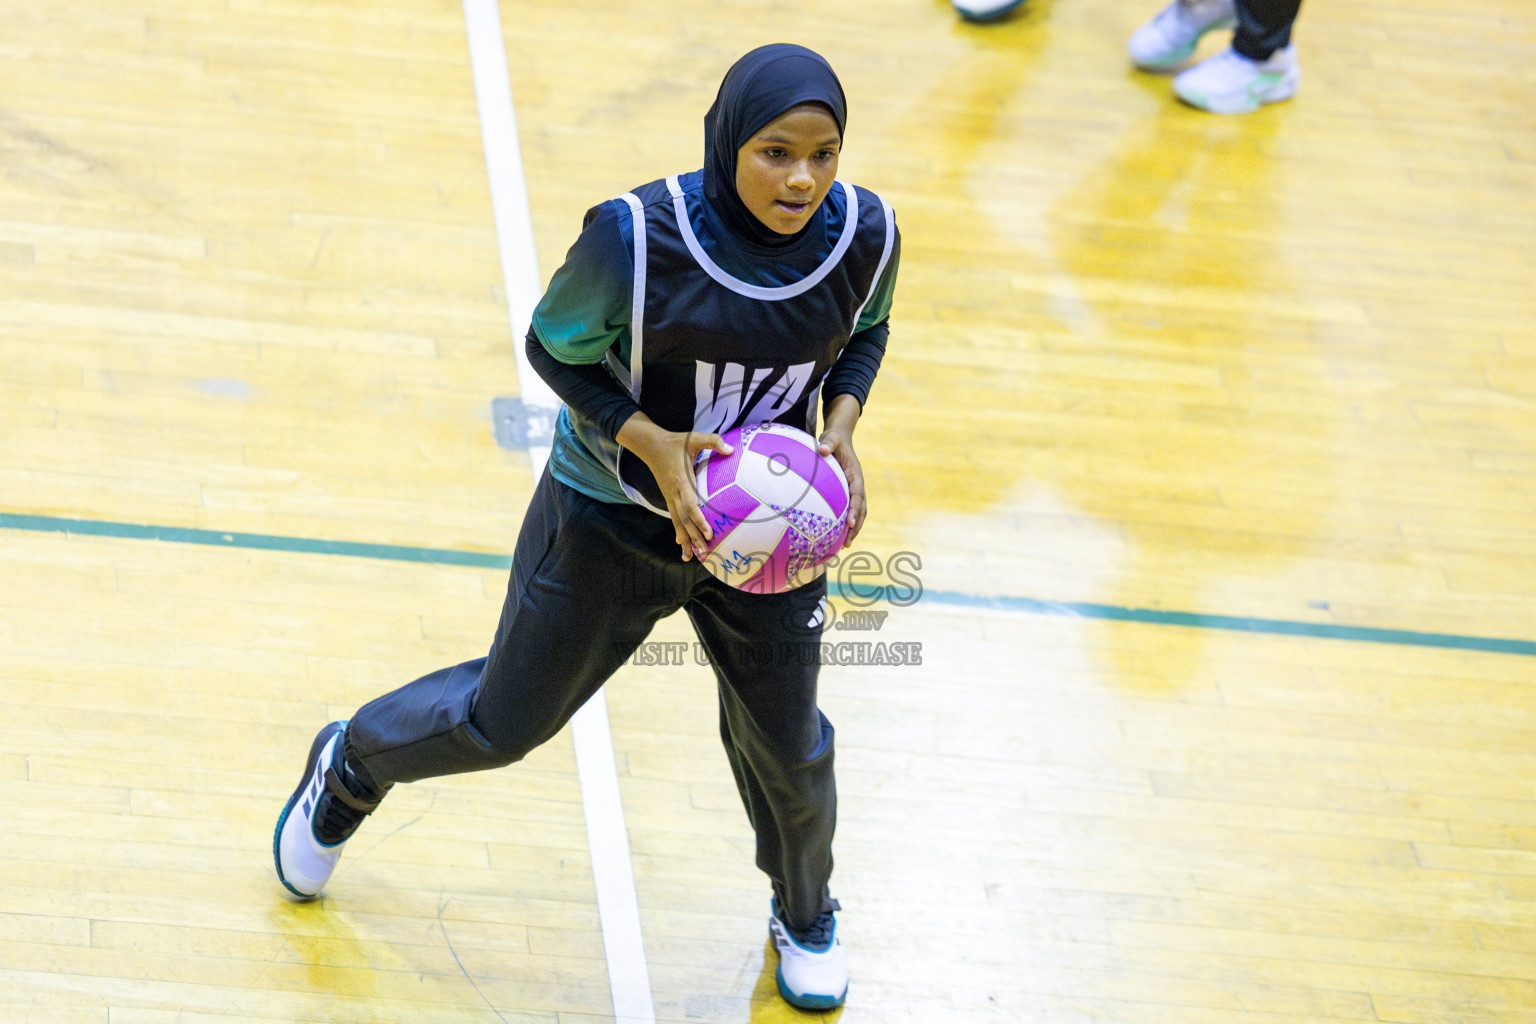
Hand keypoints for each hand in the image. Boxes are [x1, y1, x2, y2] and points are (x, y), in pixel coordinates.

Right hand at [617, 414, 733, 560]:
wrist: (650, 445)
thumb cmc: (675, 442)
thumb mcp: (694, 438)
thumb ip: (713, 442)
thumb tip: (732, 450)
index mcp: (681, 481)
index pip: (690, 505)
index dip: (699, 520)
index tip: (709, 533)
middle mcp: (673, 493)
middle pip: (684, 520)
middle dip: (694, 538)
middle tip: (705, 553)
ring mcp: (669, 497)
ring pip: (677, 523)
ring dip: (684, 540)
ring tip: (689, 558)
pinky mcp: (668, 498)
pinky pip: (674, 518)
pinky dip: (678, 532)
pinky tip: (681, 544)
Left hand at [818, 394, 865, 547]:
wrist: (840, 438)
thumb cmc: (834, 439)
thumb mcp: (832, 438)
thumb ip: (828, 443)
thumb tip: (822, 449)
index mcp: (855, 475)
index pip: (857, 495)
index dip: (855, 510)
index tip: (850, 523)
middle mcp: (857, 485)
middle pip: (861, 509)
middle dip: (856, 527)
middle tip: (847, 543)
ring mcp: (853, 490)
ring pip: (857, 513)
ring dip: (853, 529)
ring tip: (844, 546)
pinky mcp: (847, 493)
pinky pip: (848, 510)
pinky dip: (844, 523)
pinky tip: (833, 535)